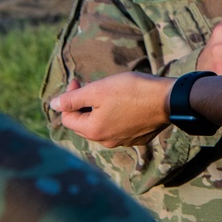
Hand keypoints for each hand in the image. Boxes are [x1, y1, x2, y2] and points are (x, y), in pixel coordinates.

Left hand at [50, 72, 173, 147]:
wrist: (169, 100)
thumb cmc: (132, 91)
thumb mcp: (98, 90)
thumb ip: (73, 98)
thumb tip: (52, 104)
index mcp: (93, 130)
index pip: (67, 118)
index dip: (68, 97)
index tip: (78, 80)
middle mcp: (106, 141)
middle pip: (84, 124)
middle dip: (84, 104)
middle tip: (93, 86)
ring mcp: (124, 141)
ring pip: (103, 125)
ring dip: (100, 110)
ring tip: (111, 93)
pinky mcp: (138, 138)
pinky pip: (120, 128)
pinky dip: (117, 116)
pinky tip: (128, 103)